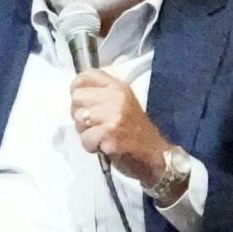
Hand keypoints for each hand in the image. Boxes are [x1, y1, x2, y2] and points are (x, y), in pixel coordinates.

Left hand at [71, 69, 170, 185]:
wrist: (156, 155)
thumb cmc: (136, 132)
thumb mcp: (123, 104)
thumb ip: (102, 96)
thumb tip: (76, 95)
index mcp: (119, 87)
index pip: (86, 76)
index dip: (77, 88)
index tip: (83, 103)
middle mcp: (116, 98)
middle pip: (77, 97)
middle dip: (80, 114)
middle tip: (94, 125)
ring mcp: (113, 116)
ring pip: (79, 119)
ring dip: (85, 132)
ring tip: (101, 136)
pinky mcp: (110, 134)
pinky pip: (85, 139)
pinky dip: (91, 147)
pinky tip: (104, 147)